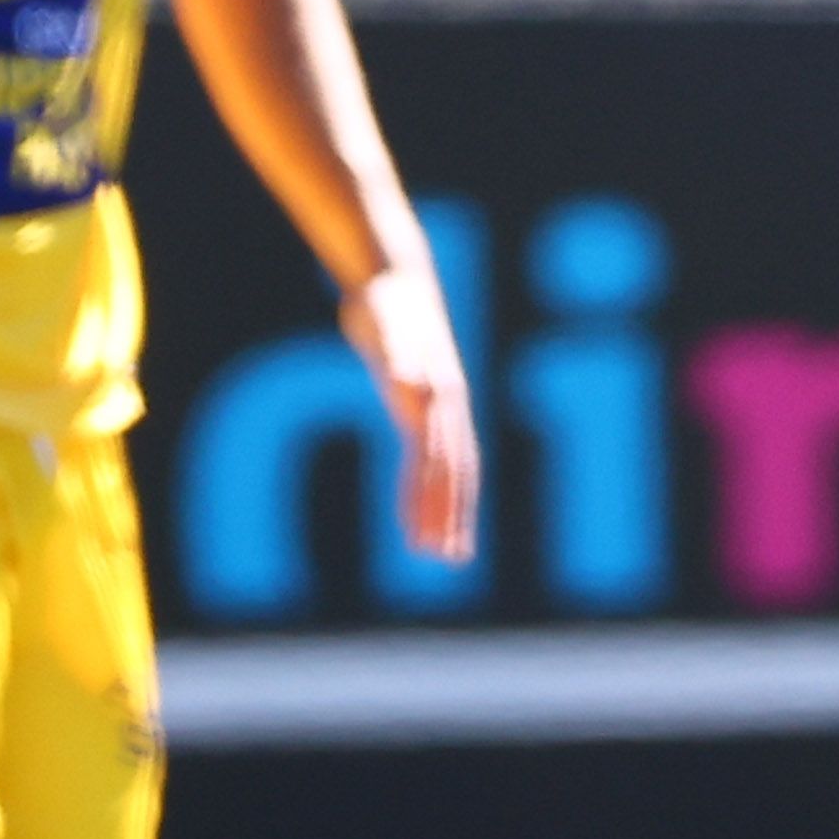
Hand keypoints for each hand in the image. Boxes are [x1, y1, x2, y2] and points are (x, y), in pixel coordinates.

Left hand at [339, 256, 483, 565]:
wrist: (394, 279)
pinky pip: (434, 457)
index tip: (426, 536)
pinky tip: (421, 514)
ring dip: (448, 512)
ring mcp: (441, 409)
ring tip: (445, 553)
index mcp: (437, 394)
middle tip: (446, 559)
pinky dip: (430, 489)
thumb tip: (409, 379)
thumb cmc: (386, 301)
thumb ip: (398, 352)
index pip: (436, 459)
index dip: (431, 499)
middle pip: (453, 472)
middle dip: (449, 517)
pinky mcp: (425, 409)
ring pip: (452, 471)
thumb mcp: (384, 323)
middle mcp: (446, 407)